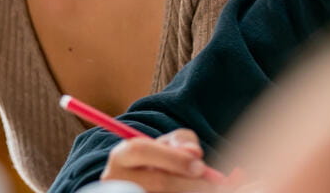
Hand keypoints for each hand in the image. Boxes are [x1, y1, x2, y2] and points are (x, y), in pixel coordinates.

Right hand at [101, 129, 219, 192]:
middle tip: (211, 184)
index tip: (200, 166)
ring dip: (188, 191)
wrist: (150, 184)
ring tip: (205, 188)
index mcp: (122, 155)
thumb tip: (194, 153)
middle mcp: (117, 180)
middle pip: (156, 181)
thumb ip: (183, 141)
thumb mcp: (170, 144)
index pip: (141, 150)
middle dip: (187, 182)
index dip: (173, 158)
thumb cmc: (162, 160)